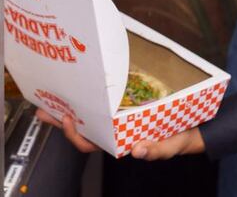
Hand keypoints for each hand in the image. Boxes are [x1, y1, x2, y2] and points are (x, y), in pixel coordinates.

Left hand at [36, 109, 204, 159]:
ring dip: (67, 106)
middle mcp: (113, 130)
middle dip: (59, 120)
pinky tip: (79, 85)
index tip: (68, 119)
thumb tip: (138, 151)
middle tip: (42, 108)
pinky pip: (98, 100)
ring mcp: (115, 117)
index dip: (75, 135)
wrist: (194, 122)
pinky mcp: (121, 103)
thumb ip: (158, 149)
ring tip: (50, 95)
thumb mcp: (172, 144)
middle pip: (80, 128)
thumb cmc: (180, 136)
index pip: (90, 143)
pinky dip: (86, 94)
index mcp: (119, 141)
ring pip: (85, 114)